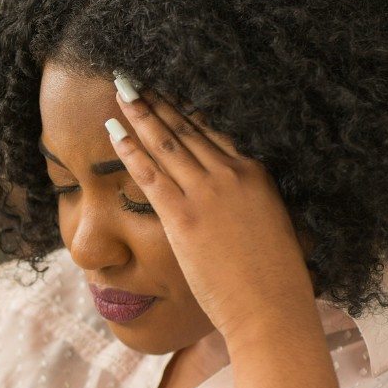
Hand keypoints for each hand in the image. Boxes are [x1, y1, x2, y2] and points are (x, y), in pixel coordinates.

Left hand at [107, 78, 316, 344]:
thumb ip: (249, 206)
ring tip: (121, 91)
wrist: (272, 308)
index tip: (167, 93)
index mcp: (255, 174)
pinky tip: (113, 130)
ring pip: (166, 142)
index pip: (213, 132)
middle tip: (134, 80)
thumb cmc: (274, 279)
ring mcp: (207, 193)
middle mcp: (231, 174)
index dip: (185, 110)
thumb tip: (233, 208)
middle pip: (186, 128)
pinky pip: (150, 173)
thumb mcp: (270, 227)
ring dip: (139, 113)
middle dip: (157, 102)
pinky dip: (129, 149)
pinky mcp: (183, 216)